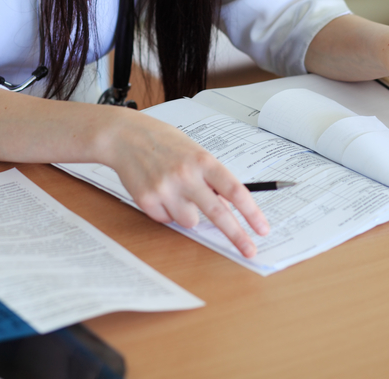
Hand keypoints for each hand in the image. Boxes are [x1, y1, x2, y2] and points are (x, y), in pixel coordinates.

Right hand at [102, 109, 269, 257]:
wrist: (126, 136)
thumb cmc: (164, 142)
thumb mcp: (194, 151)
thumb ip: (210, 176)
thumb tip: (228, 204)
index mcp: (202, 160)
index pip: (234, 190)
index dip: (251, 212)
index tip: (262, 228)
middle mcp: (186, 175)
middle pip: (217, 213)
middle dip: (236, 235)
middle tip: (250, 250)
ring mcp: (166, 189)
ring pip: (189, 222)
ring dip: (188, 214)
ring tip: (176, 192)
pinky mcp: (147, 200)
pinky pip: (166, 220)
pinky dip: (166, 212)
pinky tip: (159, 191)